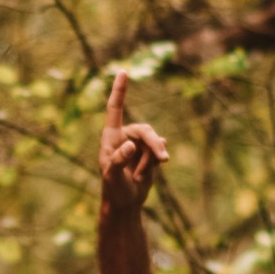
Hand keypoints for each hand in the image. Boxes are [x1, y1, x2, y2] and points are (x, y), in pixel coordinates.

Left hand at [99, 71, 166, 210]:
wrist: (125, 202)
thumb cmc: (113, 188)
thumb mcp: (112, 176)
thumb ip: (118, 159)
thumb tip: (131, 145)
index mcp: (111, 136)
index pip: (114, 109)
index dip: (119, 90)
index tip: (122, 71)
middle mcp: (125, 136)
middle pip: (145, 130)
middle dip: (154, 144)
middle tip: (163, 160)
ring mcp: (138, 144)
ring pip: (155, 141)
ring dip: (153, 159)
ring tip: (143, 176)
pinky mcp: (149, 153)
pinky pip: (159, 150)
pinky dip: (156, 162)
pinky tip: (149, 172)